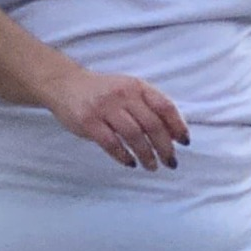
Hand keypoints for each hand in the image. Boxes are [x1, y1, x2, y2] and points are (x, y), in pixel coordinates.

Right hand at [44, 65, 187, 170]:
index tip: (184, 142)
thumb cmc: (104, 91)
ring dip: (146, 154)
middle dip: (164, 147)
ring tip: (152, 166)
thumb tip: (174, 134)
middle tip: (171, 162)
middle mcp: (123, 95)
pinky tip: (130, 163)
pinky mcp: (88, 122)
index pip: (164, 106)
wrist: (65, 84)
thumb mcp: (129, 90)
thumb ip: (149, 106)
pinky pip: (110, 143)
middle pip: (152, 125)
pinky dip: (123, 155)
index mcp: (137, 86)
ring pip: (133, 135)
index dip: (177, 125)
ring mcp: (104, 108)